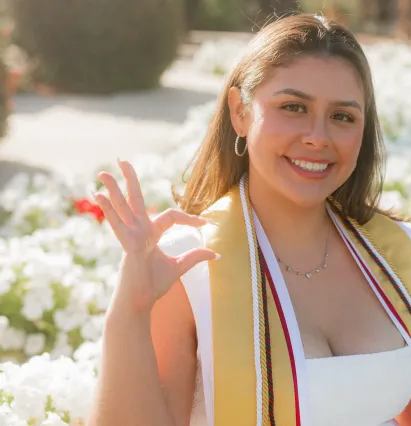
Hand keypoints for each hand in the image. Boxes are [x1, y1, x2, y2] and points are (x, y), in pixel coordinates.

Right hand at [93, 158, 217, 311]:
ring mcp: (130, 237)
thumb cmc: (154, 286)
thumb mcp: (179, 268)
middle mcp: (138, 232)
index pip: (170, 216)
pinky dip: (109, 210)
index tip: (205, 224)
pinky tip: (99, 195)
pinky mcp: (127, 246)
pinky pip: (117, 225)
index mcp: (150, 235)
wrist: (139, 303)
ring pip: (123, 208)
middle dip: (130, 181)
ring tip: (102, 172)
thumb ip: (194, 257)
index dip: (188, 218)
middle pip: (135, 201)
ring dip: (113, 189)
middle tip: (123, 160)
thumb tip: (216, 253)